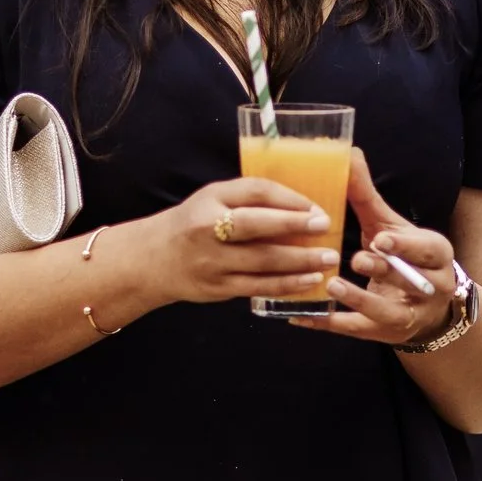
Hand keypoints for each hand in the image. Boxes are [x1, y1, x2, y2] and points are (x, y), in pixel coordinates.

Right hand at [130, 176, 343, 307]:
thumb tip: (301, 204)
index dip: (288, 198)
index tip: (316, 206)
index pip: (254, 192)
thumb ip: (249, 198)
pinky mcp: (217, 288)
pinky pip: (257, 287)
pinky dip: (286, 285)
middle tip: (327, 227)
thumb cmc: (193, 224)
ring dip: (299, 261)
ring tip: (328, 259)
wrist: (153, 259)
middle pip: (257, 226)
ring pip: (262, 262)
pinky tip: (308, 281)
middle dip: (295, 226)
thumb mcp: (213, 199)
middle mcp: (208, 229)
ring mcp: (212, 262)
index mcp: (211, 199)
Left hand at [291, 150, 456, 345]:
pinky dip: (330, 324)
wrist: (427, 308)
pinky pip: (358, 331)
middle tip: (358, 259)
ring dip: (361, 301)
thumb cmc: (404, 256)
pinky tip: (301, 315)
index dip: (406, 246)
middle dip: (386, 271)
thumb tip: (348, 154)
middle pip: (410, 280)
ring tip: (333, 286)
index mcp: (436, 254)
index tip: (382, 240)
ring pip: (389, 312)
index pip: (427, 249)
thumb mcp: (391, 225)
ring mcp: (410, 315)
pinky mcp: (387, 335)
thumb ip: (368, 196)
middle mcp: (431, 287)